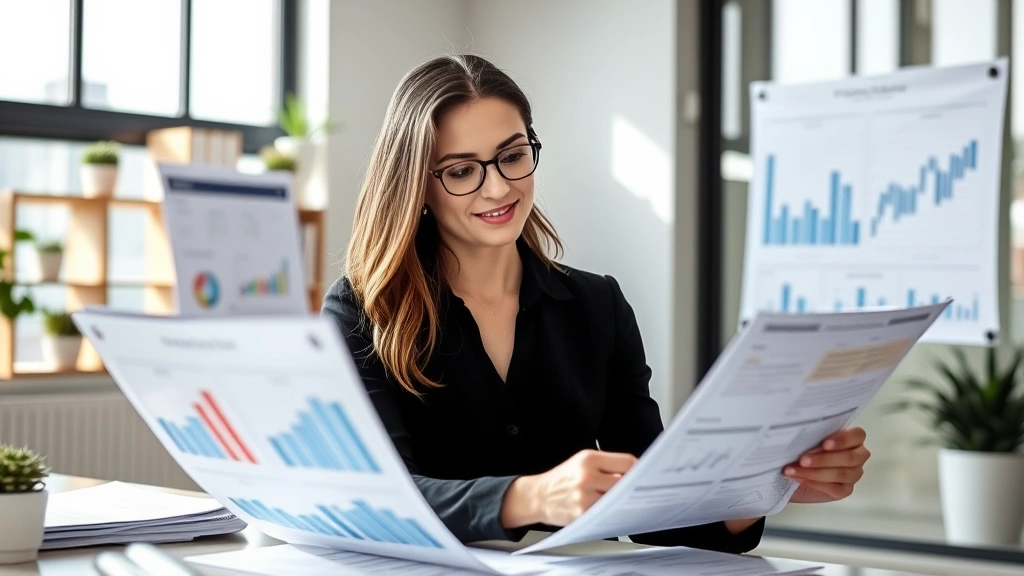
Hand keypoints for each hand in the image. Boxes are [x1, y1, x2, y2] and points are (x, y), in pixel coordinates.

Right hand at [500, 449, 636, 527]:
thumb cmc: (562, 479)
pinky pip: (607, 513)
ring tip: (625, 501)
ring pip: (618, 499)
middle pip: (625, 481)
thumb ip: (606, 464)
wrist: (538, 496)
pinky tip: (613, 511)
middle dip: (632, 487)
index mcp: (588, 458)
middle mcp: (587, 475)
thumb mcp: (580, 462)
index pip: (627, 461)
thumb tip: (634, 472)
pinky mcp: (583, 513)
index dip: (638, 469)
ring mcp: (585, 496)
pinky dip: (613, 512)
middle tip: (637, 490)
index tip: (643, 474)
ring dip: (623, 501)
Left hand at [786, 427, 869, 503]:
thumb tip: (803, 432)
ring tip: (794, 471)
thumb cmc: (803, 448)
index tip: (824, 444)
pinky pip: (836, 489)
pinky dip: (816, 484)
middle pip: (850, 458)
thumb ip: (812, 434)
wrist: (795, 469)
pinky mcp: (845, 490)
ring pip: (842, 474)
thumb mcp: (807, 438)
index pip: (858, 435)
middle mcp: (858, 456)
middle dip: (824, 459)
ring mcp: (854, 474)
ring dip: (815, 473)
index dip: (843, 440)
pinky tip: (801, 479)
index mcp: (853, 438)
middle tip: (803, 460)